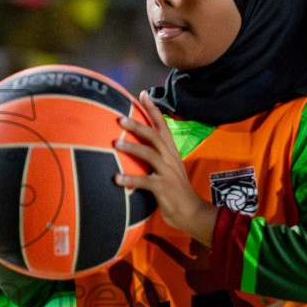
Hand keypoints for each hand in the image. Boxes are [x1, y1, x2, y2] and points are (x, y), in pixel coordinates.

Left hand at [113, 93, 216, 246]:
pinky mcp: (163, 188)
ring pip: (150, 155)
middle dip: (138, 126)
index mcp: (171, 152)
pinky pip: (145, 182)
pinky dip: (130, 180)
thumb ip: (156, 157)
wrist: (191, 212)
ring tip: (115, 144)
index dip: (153, 109)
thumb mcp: (167, 169)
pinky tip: (117, 179)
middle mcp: (170, 159)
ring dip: (132, 148)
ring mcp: (168, 173)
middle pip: (155, 136)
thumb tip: (137, 146)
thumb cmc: (174, 191)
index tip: (143, 94)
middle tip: (120, 119)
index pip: (163, 126)